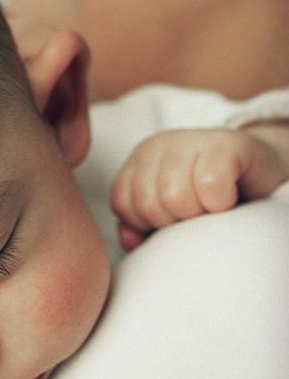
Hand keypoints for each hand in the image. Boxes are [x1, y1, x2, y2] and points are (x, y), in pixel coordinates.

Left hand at [110, 127, 287, 250]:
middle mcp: (159, 145)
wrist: (257, 172)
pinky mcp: (225, 144)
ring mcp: (190, 139)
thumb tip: (129, 239)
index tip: (173, 219)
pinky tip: (227, 199)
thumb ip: (140, 225)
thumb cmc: (208, 196)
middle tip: (196, 215)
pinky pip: (210, 184)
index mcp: (140, 160)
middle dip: (173, 221)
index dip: (146, 224)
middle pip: (148, 203)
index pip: (122, 203)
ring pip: (174, 196)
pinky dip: (220, 202)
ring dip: (197, 213)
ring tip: (210, 208)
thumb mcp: (167, 211)